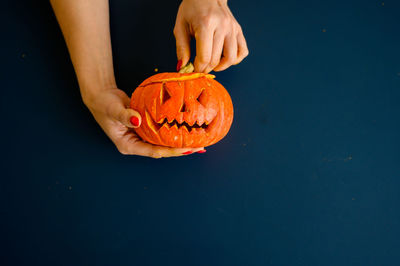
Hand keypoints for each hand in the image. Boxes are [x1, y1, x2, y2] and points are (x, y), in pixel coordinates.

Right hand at [83, 88, 203, 157]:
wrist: (101, 95)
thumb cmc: (104, 104)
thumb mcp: (112, 109)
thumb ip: (125, 116)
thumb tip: (137, 121)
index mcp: (128, 145)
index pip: (153, 152)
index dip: (170, 151)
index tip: (185, 149)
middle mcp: (136, 144)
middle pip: (161, 150)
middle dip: (180, 150)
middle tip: (199, 147)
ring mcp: (141, 137)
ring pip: (163, 142)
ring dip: (179, 142)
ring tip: (198, 142)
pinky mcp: (146, 128)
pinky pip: (162, 132)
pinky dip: (173, 131)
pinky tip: (187, 130)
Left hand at [174, 0, 248, 72]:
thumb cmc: (192, 10)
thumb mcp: (180, 27)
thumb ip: (181, 48)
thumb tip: (182, 67)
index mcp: (206, 24)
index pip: (205, 56)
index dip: (198, 68)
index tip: (194, 69)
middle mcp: (222, 26)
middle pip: (216, 59)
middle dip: (206, 68)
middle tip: (200, 68)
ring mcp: (232, 28)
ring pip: (231, 58)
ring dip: (221, 67)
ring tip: (212, 65)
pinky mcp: (238, 30)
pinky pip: (243, 51)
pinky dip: (235, 59)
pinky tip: (224, 58)